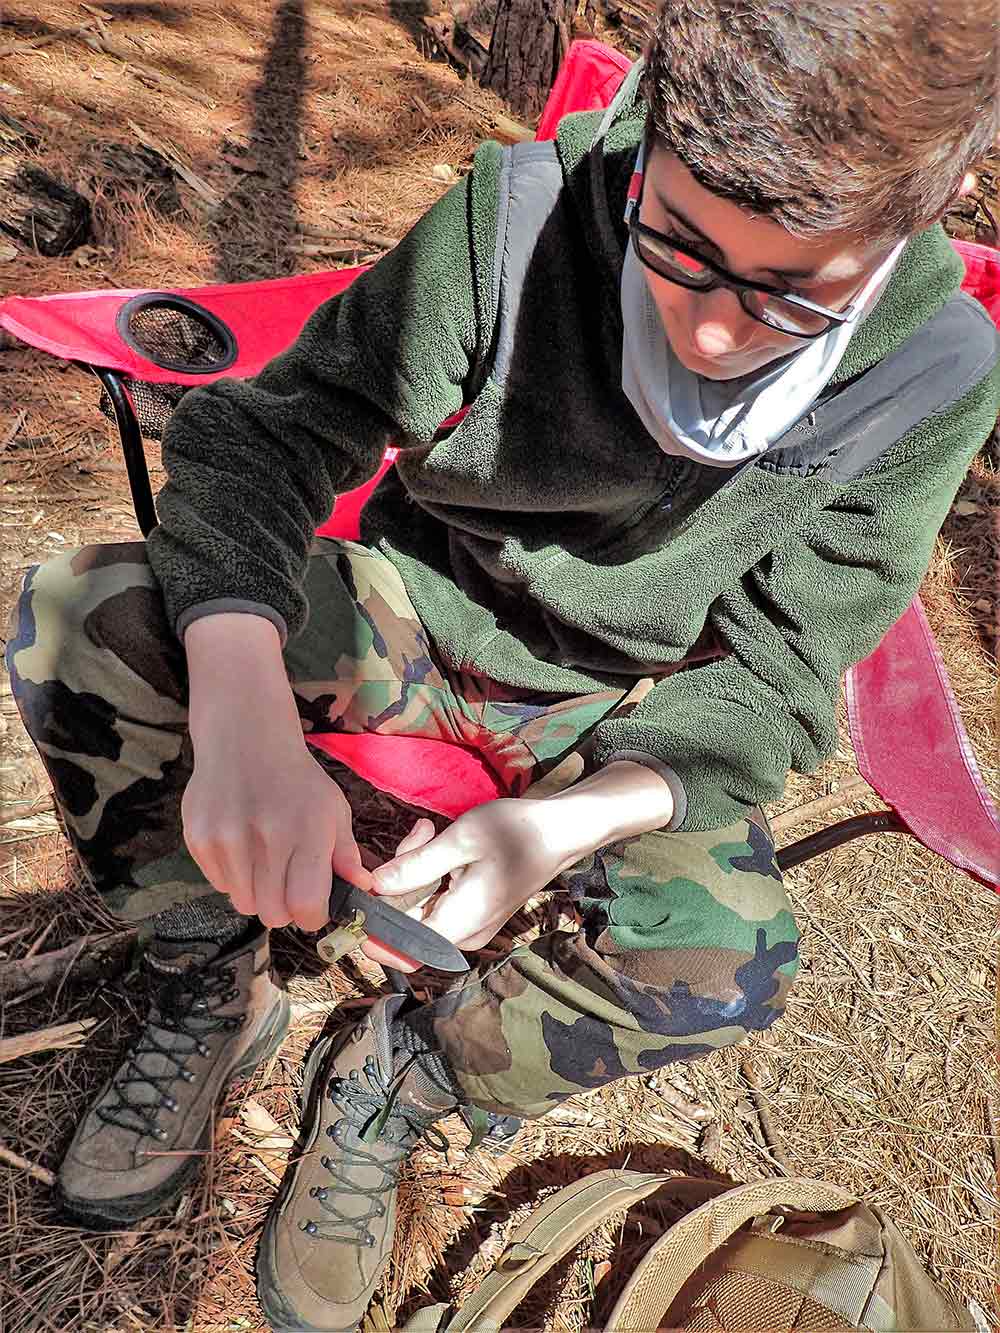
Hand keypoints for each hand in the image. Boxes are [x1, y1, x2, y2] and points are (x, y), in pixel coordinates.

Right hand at [181, 613, 371, 930]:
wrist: (244, 737)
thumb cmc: (297, 780)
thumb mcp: (333, 810)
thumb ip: (346, 854)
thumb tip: (363, 890)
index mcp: (307, 830)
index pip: (306, 906)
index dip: (312, 915)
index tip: (313, 904)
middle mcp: (265, 836)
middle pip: (272, 914)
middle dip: (284, 908)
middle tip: (287, 884)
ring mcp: (227, 837)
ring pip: (243, 903)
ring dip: (257, 892)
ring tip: (264, 859)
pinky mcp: (199, 837)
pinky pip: (218, 885)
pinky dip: (232, 876)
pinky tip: (241, 845)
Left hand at [360, 761, 675, 972]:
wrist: (561, 832)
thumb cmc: (516, 832)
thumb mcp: (460, 840)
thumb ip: (415, 866)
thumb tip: (373, 886)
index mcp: (461, 923)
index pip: (402, 951)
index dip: (374, 931)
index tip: (362, 893)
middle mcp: (464, 934)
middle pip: (409, 924)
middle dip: (399, 882)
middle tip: (417, 835)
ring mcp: (469, 924)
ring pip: (420, 909)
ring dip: (414, 872)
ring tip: (428, 831)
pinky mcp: (472, 910)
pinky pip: (436, 902)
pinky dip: (429, 875)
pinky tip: (438, 842)